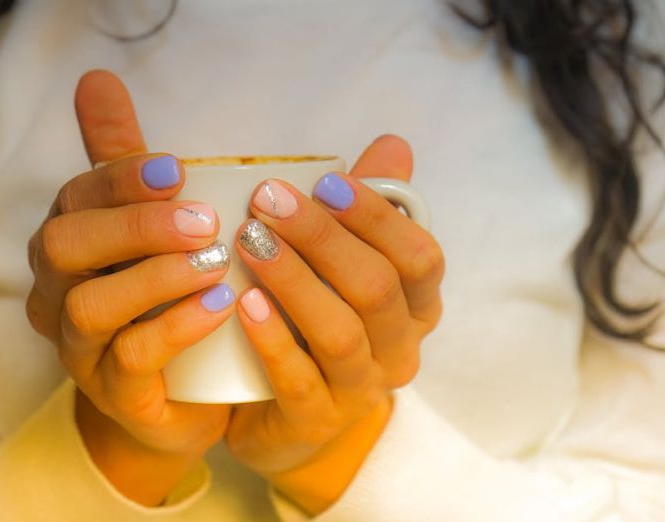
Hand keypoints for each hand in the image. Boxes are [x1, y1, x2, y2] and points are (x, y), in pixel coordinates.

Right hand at [26, 71, 231, 505]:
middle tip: (204, 219)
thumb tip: (95, 78)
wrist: (176, 395)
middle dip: (134, 227)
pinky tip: (219, 306)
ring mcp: (79, 347)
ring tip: (217, 260)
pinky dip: (175, 328)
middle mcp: (57, 292)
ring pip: (92, 306)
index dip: (120, 179)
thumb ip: (122, 159)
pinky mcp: (113, 392)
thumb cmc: (160, 296)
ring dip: (157, 277)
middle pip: (66, 248)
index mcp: (66, 242)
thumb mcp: (146, 223)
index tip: (177, 168)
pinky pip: (131, 359)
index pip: (74, 199)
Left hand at [224, 136, 443, 513]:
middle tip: (268, 200)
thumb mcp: (340, 265)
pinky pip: (299, 379)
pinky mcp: (317, 420)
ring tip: (249, 241)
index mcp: (416, 306)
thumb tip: (393, 145)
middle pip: (378, 288)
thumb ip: (365, 209)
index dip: (377, 217)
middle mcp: (400, 349)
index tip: (326, 181)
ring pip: (340, 331)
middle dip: (323, 238)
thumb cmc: (312, 323)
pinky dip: (272, 338)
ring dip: (295, 279)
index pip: (420, 258)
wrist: (280, 413)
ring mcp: (361, 390)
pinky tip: (244, 303)